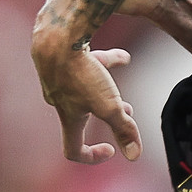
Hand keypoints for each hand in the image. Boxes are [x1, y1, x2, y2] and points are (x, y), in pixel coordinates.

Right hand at [32, 31, 140, 164]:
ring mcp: (59, 78)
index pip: (73, 149)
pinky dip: (105, 63)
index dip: (91, 156)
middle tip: (126, 113)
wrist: (57, 36)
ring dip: (105, 93)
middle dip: (106, 118)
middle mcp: (60, 99)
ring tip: (122, 93)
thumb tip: (134, 155)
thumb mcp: (109, 106)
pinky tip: (124, 57)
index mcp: (69, 117)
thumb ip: (124, 129)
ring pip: (84, 90)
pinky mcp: (63, 58)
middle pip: (83, 116)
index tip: (110, 150)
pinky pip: (87, 65)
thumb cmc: (79, 73)